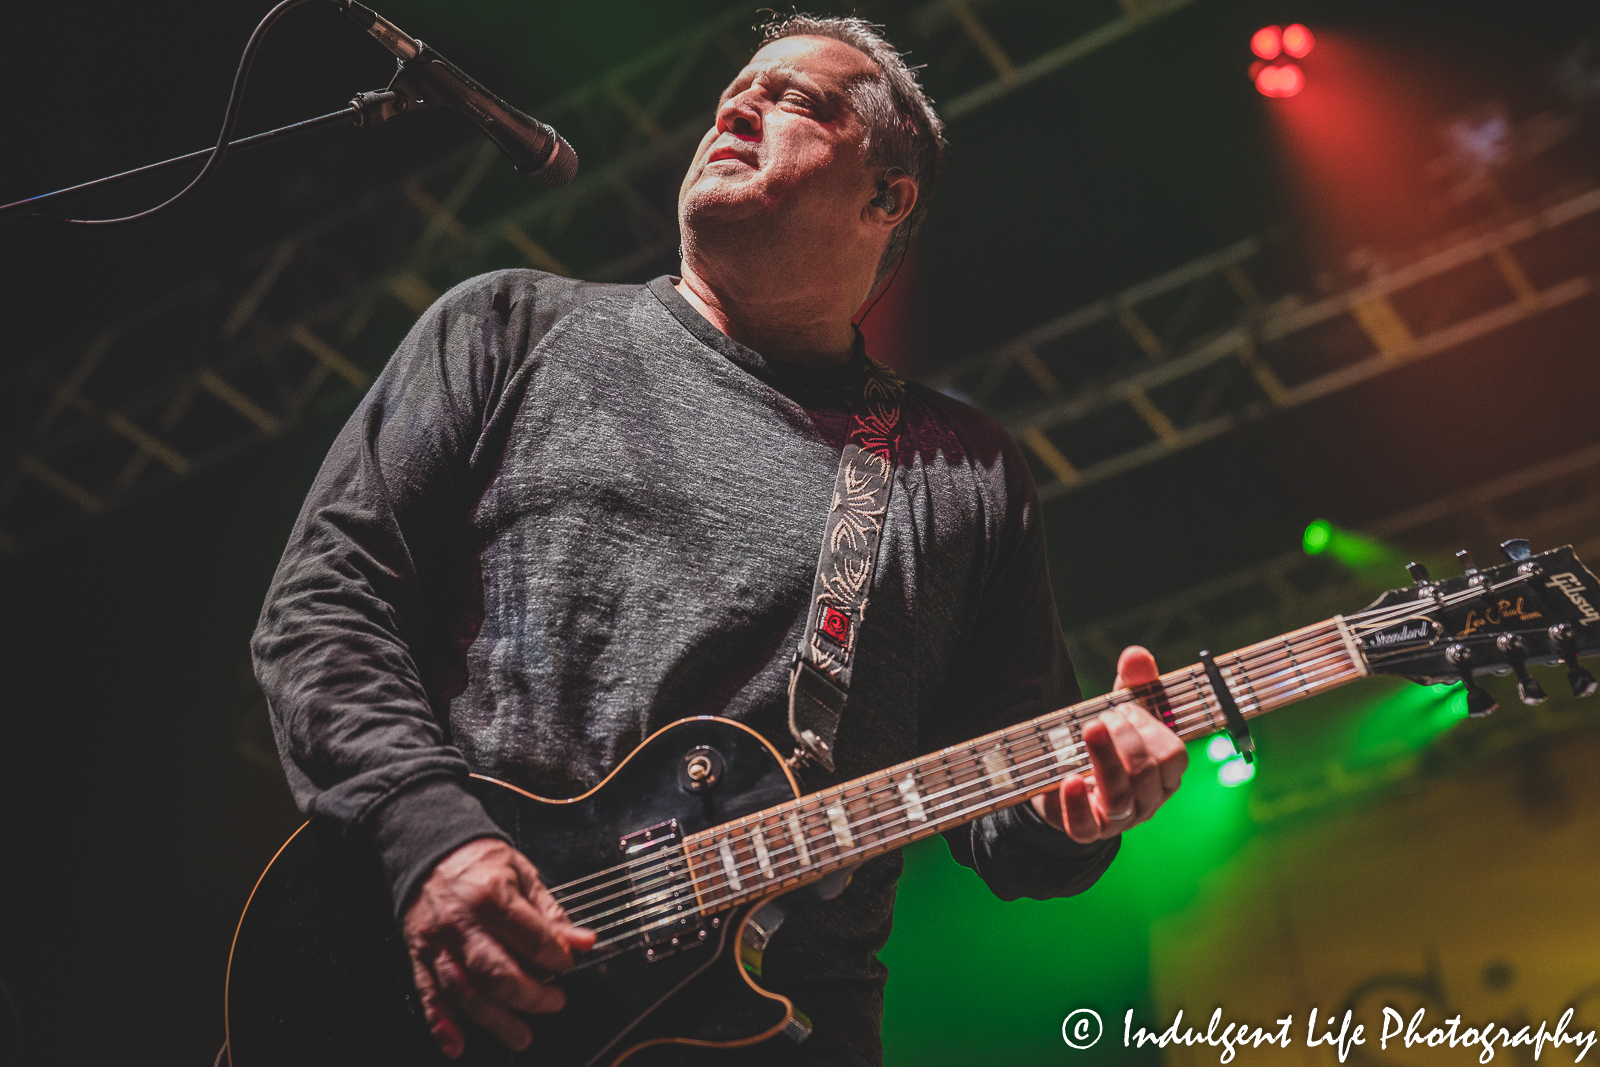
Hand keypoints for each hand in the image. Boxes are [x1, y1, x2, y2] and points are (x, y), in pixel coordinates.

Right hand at [402, 837, 595, 1058]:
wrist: (431, 849)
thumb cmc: (479, 861)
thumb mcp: (523, 874)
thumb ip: (551, 912)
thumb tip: (583, 941)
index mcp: (491, 895)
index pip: (530, 937)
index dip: (555, 956)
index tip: (569, 964)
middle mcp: (461, 922)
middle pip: (497, 972)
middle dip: (531, 996)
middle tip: (555, 1003)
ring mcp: (438, 942)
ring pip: (466, 991)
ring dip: (495, 1020)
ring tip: (521, 1036)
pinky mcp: (419, 955)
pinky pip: (429, 994)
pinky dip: (441, 1024)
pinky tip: (456, 1044)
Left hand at [1031, 645, 1186, 843]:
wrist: (1064, 779)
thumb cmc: (1106, 742)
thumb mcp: (1120, 710)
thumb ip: (1133, 683)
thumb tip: (1136, 655)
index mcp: (1165, 773)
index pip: (1174, 754)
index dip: (1150, 727)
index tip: (1123, 709)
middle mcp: (1148, 800)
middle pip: (1148, 772)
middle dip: (1124, 738)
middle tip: (1099, 719)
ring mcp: (1118, 820)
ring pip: (1121, 797)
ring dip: (1104, 758)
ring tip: (1089, 729)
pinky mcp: (1085, 831)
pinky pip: (1085, 827)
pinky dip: (1076, 803)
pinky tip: (1070, 779)